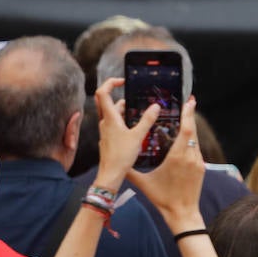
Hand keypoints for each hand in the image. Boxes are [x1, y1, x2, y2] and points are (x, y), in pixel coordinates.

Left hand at [94, 78, 158, 192]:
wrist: (110, 175)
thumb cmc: (121, 157)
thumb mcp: (138, 136)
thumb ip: (147, 120)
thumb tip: (155, 106)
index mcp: (109, 118)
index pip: (102, 92)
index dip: (110, 82)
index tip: (123, 81)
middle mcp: (104, 122)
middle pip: (107, 101)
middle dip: (120, 96)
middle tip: (134, 95)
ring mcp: (105, 130)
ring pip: (112, 113)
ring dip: (124, 109)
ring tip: (140, 111)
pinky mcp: (108, 138)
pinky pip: (114, 124)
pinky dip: (124, 120)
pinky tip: (135, 126)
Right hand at [125, 91, 205, 232]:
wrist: (183, 213)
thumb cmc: (163, 198)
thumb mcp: (143, 183)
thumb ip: (129, 171)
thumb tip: (115, 162)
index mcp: (177, 157)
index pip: (186, 130)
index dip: (188, 114)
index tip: (189, 101)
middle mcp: (190, 157)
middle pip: (192, 131)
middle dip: (190, 116)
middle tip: (187, 102)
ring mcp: (198, 162)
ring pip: (195, 139)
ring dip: (190, 128)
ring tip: (184, 117)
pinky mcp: (201, 168)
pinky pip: (196, 149)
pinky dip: (190, 140)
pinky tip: (184, 138)